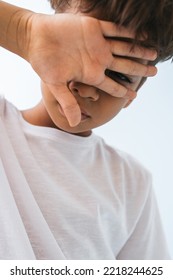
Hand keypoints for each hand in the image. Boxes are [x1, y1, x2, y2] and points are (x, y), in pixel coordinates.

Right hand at [26, 13, 156, 126]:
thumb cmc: (43, 63)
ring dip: (139, 50)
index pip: (112, 85)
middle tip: (154, 73)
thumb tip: (75, 124)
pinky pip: (114, 29)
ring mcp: (97, 44)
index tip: (134, 97)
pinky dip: (128, 31)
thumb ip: (68, 103)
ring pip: (123, 47)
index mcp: (90, 74)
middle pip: (124, 66)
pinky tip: (141, 35)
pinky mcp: (93, 27)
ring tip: (154, 54)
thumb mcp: (55, 85)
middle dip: (139, 70)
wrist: (35, 39)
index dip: (124, 91)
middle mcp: (97, 60)